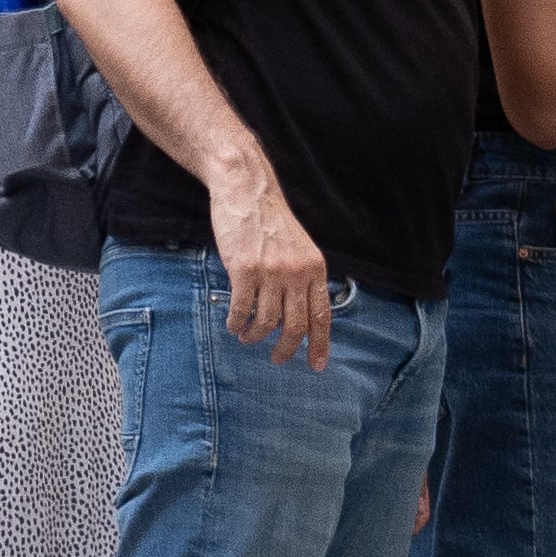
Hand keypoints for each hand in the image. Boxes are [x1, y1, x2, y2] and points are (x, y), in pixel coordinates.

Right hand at [207, 174, 334, 369]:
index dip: (320, 343)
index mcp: (315, 268)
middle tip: (276, 358)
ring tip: (248, 336)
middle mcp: (297, 272)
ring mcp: (271, 272)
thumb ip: (303, 278)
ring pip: (267, 322)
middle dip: (286, 349)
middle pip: (295, 326)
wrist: (248, 191)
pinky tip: (234, 324)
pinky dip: (236, 323)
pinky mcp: (244, 269)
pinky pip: (241, 310)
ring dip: (255, 336)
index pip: (321, 314)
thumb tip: (301, 315)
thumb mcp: (300, 249)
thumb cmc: (271, 222)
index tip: (317, 365)